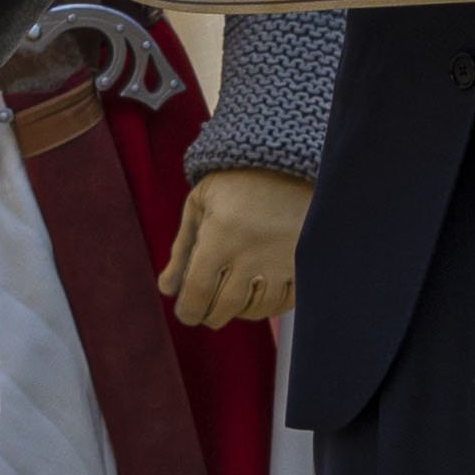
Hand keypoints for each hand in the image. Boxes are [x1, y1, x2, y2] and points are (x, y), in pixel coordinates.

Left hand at [159, 167, 303, 327]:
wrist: (288, 160)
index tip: (187, 312)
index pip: (198, 293)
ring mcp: (283, 260)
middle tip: (207, 308)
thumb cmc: (236, 182)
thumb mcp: (200, 204)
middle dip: (210, 314)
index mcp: (221, 236)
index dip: (188, 311)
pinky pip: (287, 301)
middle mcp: (253, 253)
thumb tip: (168, 290)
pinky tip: (260, 294)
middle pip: (226, 307)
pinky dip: (270, 305)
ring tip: (233, 298)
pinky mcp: (306, 262)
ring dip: (240, 311)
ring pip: (258, 308)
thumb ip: (182, 249)